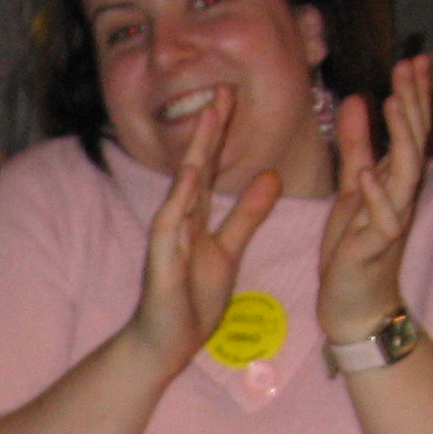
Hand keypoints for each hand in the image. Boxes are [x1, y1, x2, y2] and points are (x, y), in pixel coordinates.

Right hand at [128, 85, 281, 376]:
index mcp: (197, 217)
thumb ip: (247, 214)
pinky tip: (191, 175)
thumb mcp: (230, 250)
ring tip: (208, 117)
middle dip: (210, 130)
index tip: (234, 96)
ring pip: (184, 187)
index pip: (211, 166)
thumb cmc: (191, 300)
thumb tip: (271, 176)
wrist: (165, 344)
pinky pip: (171, 225)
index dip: (222, 133)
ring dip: (195, 152)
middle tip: (222, 89)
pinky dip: (181, 199)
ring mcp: (168, 238)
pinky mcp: (161, 261)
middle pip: (196, 166)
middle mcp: (179, 219)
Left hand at [318, 53, 431, 344]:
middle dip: (413, 104)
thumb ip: (355, 147)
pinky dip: (375, 195)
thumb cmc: (353, 248)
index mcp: (393, 180)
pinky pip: (382, 219)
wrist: (354, 304)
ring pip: (405, 175)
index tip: (413, 58)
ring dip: (401, 139)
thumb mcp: (351, 189)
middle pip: (413, 143)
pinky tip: (368, 171)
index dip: (412, 96)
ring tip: (394, 103)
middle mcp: (399, 196)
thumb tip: (359, 99)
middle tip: (412, 65)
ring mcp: (391, 221)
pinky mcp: (375, 247)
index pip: (408, 131)